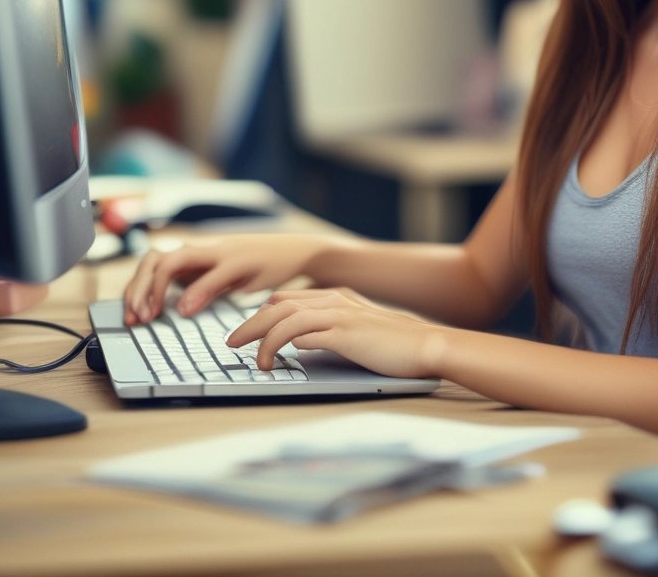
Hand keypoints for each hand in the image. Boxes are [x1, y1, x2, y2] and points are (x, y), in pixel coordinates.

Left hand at [122, 233, 347, 324]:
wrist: (299, 251)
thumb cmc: (262, 267)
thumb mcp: (227, 279)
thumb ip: (202, 286)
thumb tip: (175, 304)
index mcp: (197, 255)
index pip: (154, 262)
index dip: (137, 287)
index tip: (133, 316)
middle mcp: (204, 249)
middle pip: (156, 257)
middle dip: (139, 287)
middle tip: (135, 318)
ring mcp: (222, 252)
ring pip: (176, 259)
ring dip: (157, 286)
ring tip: (151, 314)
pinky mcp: (242, 260)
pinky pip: (213, 273)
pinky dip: (197, 290)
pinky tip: (186, 309)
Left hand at [226, 287, 444, 377]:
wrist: (426, 345)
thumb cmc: (394, 345)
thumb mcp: (356, 332)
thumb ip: (329, 331)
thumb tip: (299, 343)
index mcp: (336, 297)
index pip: (287, 298)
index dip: (261, 313)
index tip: (245, 331)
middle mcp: (334, 299)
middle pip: (279, 304)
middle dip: (250, 323)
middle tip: (231, 343)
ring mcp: (339, 314)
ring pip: (285, 317)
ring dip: (262, 339)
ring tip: (252, 360)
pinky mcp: (345, 332)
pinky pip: (303, 334)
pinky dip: (282, 345)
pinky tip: (276, 359)